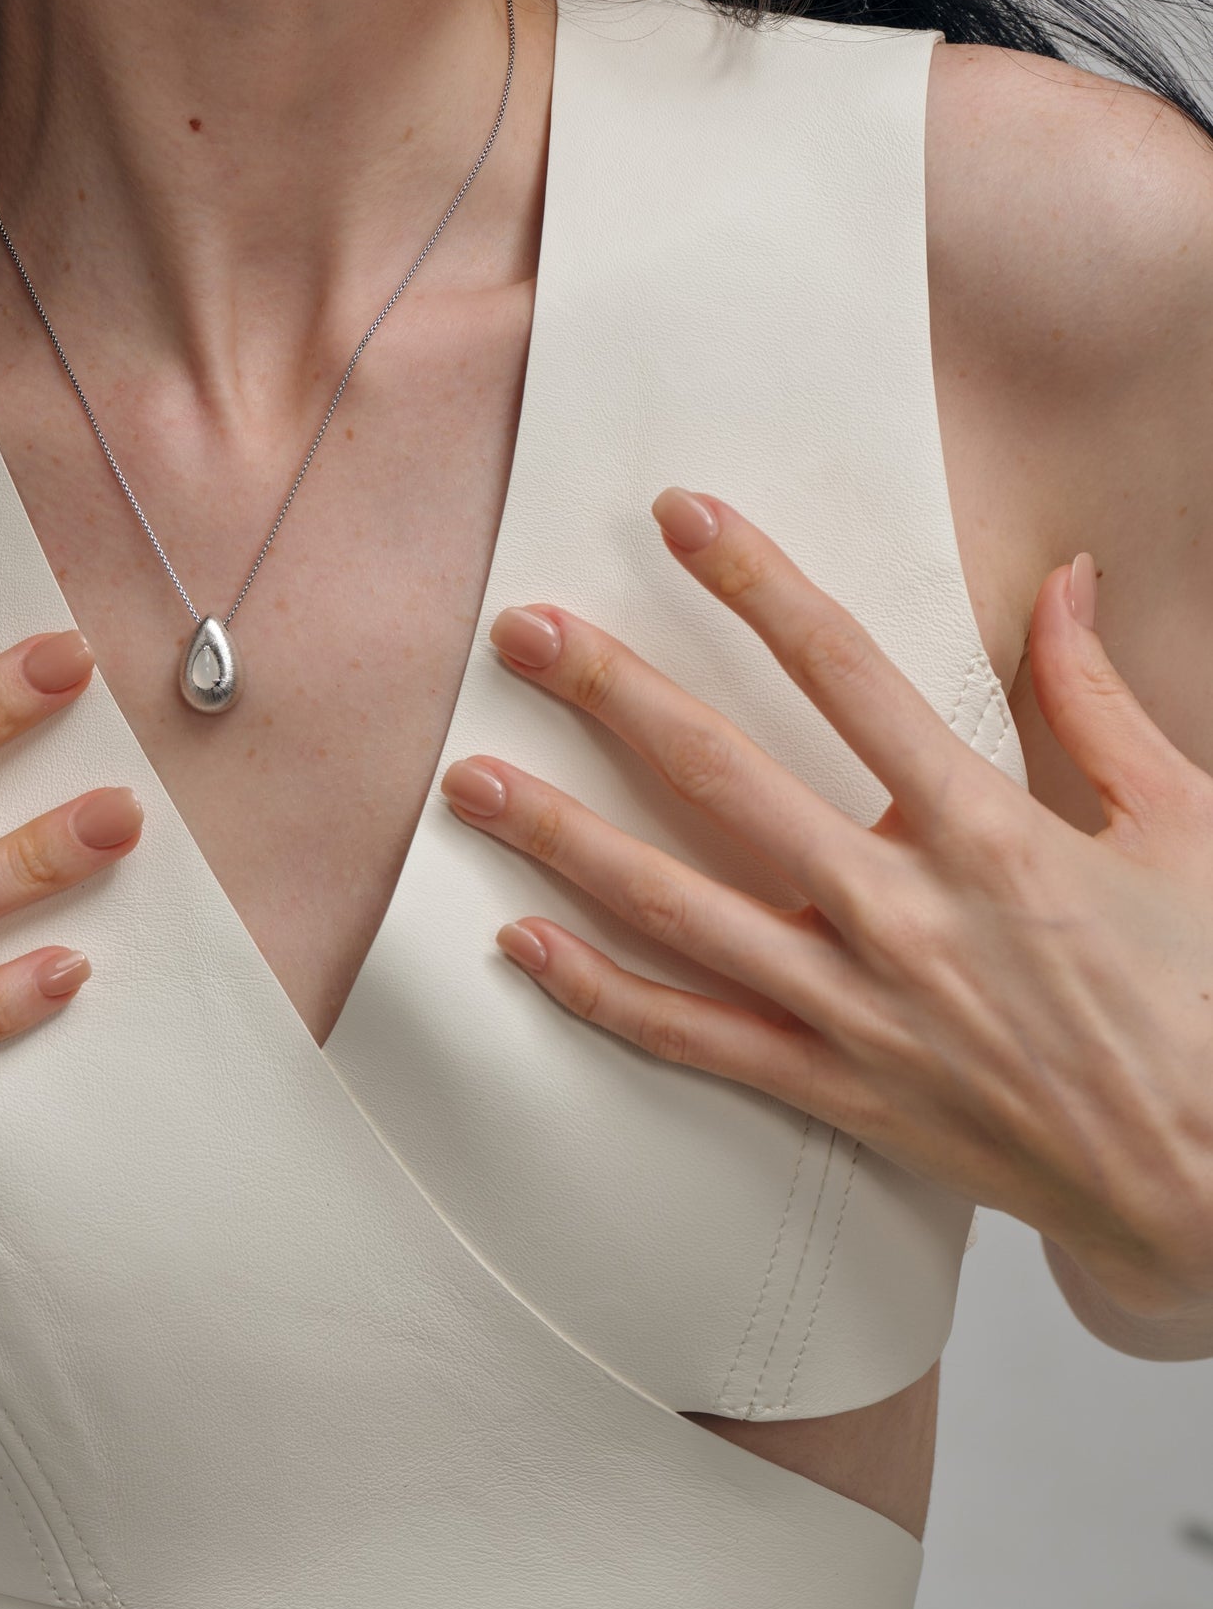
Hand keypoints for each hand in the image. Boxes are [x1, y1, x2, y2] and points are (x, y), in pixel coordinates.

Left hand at [439, 491, 1212, 1329]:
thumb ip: (1094, 697)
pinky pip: (693, 1039)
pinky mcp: (839, 1090)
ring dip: (562, 837)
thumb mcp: (1181, 824)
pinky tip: (522, 943)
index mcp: (988, 831)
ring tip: (470, 781)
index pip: (844, 672)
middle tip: (522, 630)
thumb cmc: (1208, 998)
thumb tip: (1061, 579)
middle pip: (722, 776)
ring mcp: (859, 1009)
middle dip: (612, 693)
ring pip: (675, 910)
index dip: (757, 583)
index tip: (683, 518)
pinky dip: (599, 993)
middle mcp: (903, 913)